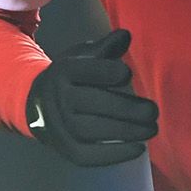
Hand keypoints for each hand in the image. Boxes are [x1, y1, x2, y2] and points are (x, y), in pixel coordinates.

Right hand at [26, 29, 158, 166]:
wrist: (36, 103)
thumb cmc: (71, 76)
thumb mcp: (83, 57)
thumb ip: (106, 48)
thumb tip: (126, 35)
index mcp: (63, 71)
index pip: (86, 71)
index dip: (109, 73)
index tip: (127, 74)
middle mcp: (57, 98)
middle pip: (92, 103)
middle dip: (126, 108)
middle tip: (153, 112)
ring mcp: (58, 125)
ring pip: (91, 130)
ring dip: (125, 132)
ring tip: (151, 129)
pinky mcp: (64, 148)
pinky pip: (87, 156)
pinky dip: (114, 155)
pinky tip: (138, 149)